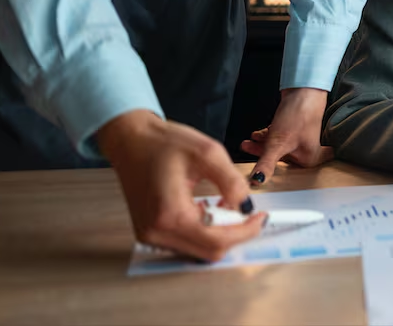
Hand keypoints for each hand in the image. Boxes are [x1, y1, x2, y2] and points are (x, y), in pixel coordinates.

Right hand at [97, 110, 265, 261]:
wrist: (131, 141)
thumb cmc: (163, 143)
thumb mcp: (208, 153)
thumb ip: (231, 181)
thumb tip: (246, 206)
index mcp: (170, 214)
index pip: (217, 240)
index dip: (245, 231)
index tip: (261, 217)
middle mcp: (156, 232)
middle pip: (208, 251)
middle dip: (234, 233)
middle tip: (247, 211)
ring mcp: (150, 235)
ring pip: (197, 250)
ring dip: (219, 233)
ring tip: (226, 203)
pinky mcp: (149, 232)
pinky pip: (185, 242)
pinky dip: (203, 231)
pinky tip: (209, 208)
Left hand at [242, 87, 332, 184]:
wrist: (304, 89)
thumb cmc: (299, 115)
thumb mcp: (279, 143)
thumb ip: (267, 164)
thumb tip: (257, 181)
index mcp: (307, 159)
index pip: (285, 173)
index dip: (270, 174)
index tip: (256, 178)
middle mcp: (304, 151)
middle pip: (278, 159)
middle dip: (260, 155)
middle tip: (245, 151)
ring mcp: (298, 139)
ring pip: (275, 147)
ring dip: (259, 145)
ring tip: (246, 142)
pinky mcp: (292, 128)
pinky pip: (276, 137)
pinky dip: (265, 136)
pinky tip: (255, 134)